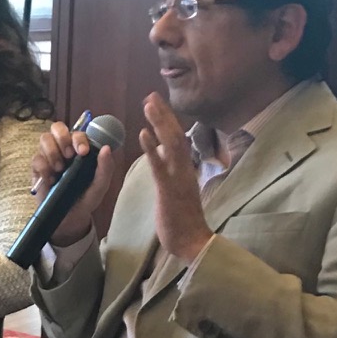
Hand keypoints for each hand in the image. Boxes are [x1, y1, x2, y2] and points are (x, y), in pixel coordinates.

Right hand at [31, 122, 115, 245]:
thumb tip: (106, 148)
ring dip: (52, 152)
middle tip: (69, 156)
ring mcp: (49, 157)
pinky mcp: (37, 169)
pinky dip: (43, 167)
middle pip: (57, 127)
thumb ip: (105, 168)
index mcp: (80, 149)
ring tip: (59, 169)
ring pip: (44, 139)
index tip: (83, 152)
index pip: (78, 132)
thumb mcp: (100, 186)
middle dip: (63, 138)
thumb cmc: (85, 199)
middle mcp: (63, 149)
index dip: (79, 138)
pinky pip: (36, 159)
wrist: (69, 218)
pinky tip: (51, 180)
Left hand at [139, 92, 211, 261]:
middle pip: (176, 134)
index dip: (167, 120)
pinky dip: (152, 148)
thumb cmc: (184, 220)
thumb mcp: (177, 191)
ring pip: (171, 143)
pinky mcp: (169, 190)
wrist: (193, 242)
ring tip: (148, 105)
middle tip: (151, 96)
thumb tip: (164, 157)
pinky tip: (143, 133)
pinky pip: (159, 166)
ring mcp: (178, 178)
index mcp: (185, 169)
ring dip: (159, 123)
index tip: (157, 104)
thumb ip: (172, 172)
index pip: (178, 139)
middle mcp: (184, 169)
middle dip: (163, 114)